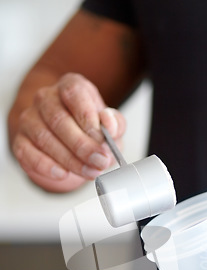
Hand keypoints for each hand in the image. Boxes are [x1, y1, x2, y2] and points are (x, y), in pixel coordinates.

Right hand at [11, 73, 124, 191]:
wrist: (72, 145)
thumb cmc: (92, 131)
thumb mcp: (111, 125)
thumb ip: (115, 123)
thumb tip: (109, 123)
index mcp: (71, 87)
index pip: (74, 93)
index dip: (87, 116)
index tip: (102, 138)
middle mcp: (46, 98)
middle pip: (59, 119)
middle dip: (82, 145)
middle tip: (100, 161)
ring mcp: (30, 118)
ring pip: (45, 138)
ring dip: (70, 160)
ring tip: (90, 172)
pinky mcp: (21, 140)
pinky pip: (28, 153)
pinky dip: (46, 166)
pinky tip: (63, 173)